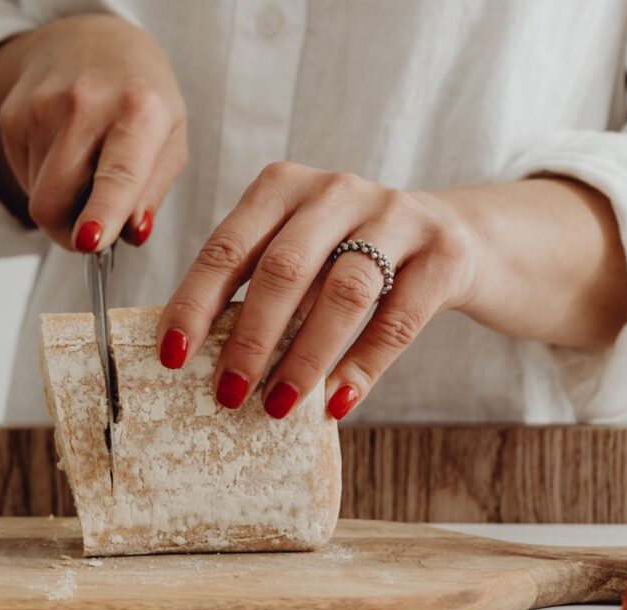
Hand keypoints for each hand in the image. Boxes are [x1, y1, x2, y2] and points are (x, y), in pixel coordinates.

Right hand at [0, 14, 186, 251]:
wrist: (89, 40)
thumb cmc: (140, 97)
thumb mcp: (170, 140)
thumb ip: (152, 193)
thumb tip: (132, 234)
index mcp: (138, 109)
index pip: (118, 172)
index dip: (102, 213)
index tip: (90, 242)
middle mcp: (85, 104)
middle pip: (56, 202)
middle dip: (70, 234)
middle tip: (93, 233)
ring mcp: (40, 108)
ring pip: (38, 198)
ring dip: (62, 205)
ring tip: (84, 173)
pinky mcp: (12, 116)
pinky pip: (25, 180)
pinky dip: (46, 182)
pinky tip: (64, 153)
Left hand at [157, 163, 476, 419]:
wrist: (455, 236)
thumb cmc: (350, 254)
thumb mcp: (300, 251)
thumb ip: (256, 285)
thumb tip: (195, 354)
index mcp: (283, 186)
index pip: (228, 247)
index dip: (195, 303)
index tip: (172, 355)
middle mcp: (336, 191)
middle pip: (284, 268)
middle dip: (249, 337)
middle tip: (228, 393)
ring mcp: (396, 215)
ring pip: (342, 292)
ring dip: (304, 357)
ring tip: (278, 407)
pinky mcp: (444, 252)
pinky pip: (398, 318)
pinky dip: (363, 366)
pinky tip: (336, 404)